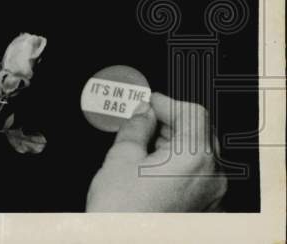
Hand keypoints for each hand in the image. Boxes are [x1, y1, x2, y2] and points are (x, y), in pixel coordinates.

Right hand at [86, 92, 226, 210]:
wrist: (122, 242)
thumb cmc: (122, 214)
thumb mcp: (120, 158)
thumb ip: (135, 128)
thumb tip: (141, 113)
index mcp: (195, 159)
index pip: (192, 113)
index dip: (166, 103)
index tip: (147, 103)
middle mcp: (212, 178)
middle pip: (199, 133)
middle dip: (171, 123)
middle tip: (142, 121)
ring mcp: (211, 196)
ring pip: (199, 155)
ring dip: (175, 144)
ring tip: (143, 147)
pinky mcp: (205, 210)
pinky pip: (198, 176)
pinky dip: (179, 165)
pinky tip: (152, 168)